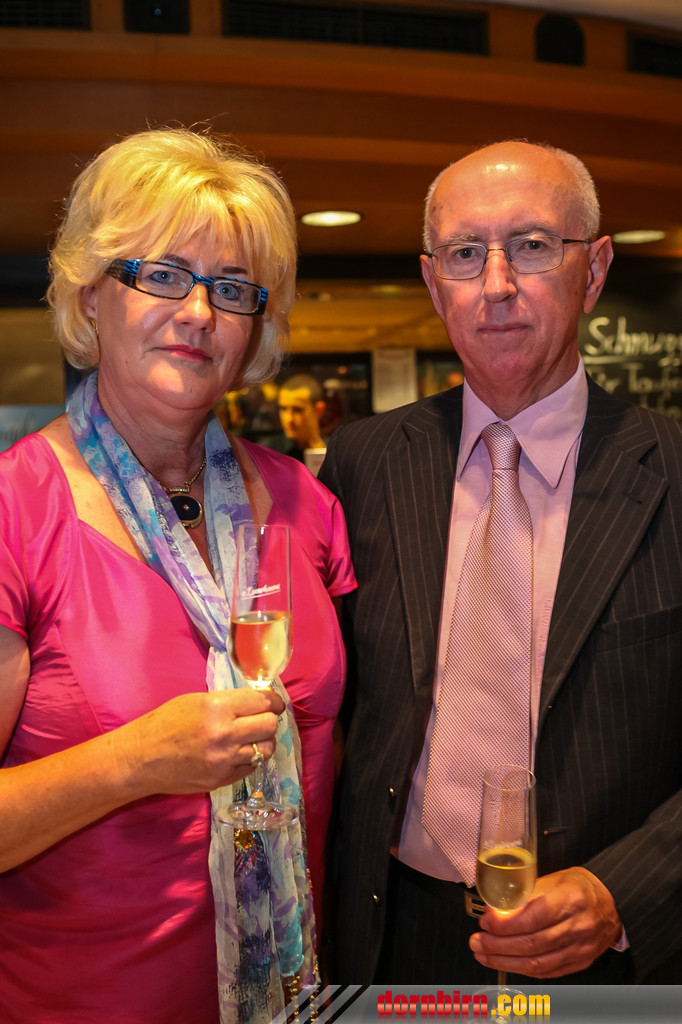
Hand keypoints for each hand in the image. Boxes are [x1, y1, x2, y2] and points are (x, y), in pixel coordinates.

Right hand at [115, 688, 285, 797]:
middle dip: (269, 720)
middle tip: (263, 718)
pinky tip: (237, 753)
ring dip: (262, 741)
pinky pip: (250, 768)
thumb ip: (228, 702)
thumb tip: (258, 702)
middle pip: (269, 726)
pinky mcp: (220, 780)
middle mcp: (224, 735)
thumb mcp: (196, 701)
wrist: (140, 758)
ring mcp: (224, 761)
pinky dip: (249, 759)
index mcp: (217, 708)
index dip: (273, 701)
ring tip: (251, 737)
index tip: (274, 703)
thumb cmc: (165, 723)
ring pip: (265, 749)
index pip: (263, 703)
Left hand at [469, 867, 621, 977]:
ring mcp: (580, 948)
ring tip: (484, 953)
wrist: (610, 905)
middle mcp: (578, 926)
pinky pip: (547, 971)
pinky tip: (506, 963)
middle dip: (498, 945)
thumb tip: (495, 908)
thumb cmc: (579, 888)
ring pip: (537, 962)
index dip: (506, 924)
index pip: (533, 917)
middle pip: (532, 943)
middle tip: (477, 941)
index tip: (486, 922)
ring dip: (505, 961)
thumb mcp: (554, 879)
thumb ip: (526, 894)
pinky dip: (523, 969)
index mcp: (571, 899)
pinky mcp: (579, 962)